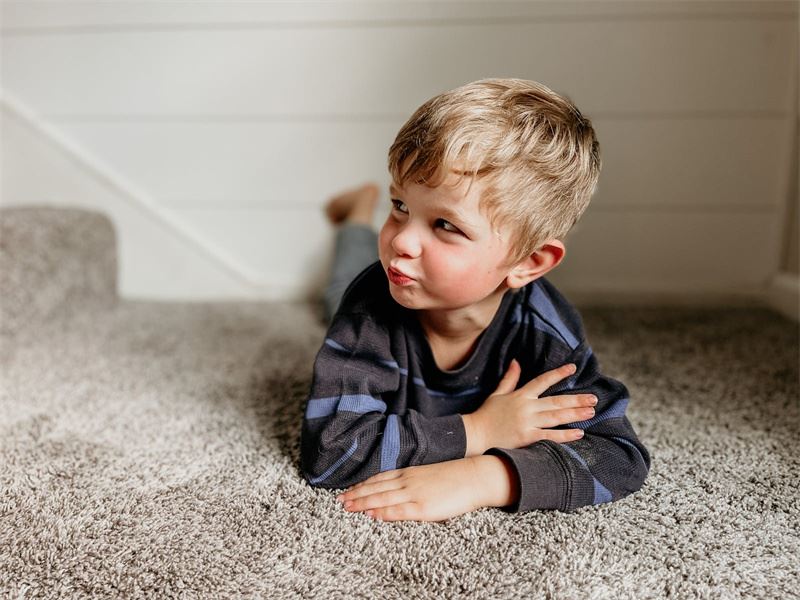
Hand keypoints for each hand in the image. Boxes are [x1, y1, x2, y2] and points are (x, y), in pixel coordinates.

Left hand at [335, 458, 488, 521]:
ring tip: (346, 507)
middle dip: (356, 494)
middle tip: (339, 501)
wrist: (474, 477)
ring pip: (382, 498)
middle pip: (376, 488)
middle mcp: (408, 481)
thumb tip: (398, 488)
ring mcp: (414, 493)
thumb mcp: (428, 474)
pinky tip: (371, 515)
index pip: (379, 479)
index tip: (347, 490)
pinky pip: (398, 510)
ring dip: (362, 503)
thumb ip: (412, 480)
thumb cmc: (454, 477)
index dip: (362, 485)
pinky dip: (382, 513)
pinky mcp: (423, 507)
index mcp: (409, 472)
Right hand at [462, 360, 596, 455]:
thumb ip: (510, 378)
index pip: (543, 381)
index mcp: (521, 395)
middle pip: (556, 401)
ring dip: (575, 414)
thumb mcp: (498, 393)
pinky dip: (564, 435)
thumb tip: (516, 361)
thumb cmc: (487, 414)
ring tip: (591, 412)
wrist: (476, 433)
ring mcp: (527, 422)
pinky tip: (578, 433)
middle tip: (594, 398)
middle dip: (576, 399)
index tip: (573, 368)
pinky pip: (549, 436)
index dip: (558, 374)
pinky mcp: (526, 437)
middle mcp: (526, 407)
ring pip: (556, 417)